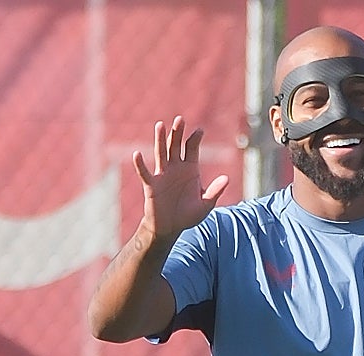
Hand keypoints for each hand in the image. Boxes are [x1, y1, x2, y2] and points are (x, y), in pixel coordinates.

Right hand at [132, 116, 229, 239]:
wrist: (171, 228)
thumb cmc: (188, 215)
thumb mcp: (206, 204)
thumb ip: (215, 191)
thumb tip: (226, 179)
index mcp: (190, 169)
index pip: (192, 149)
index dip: (195, 139)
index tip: (199, 130)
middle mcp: (176, 168)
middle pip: (176, 146)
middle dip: (178, 133)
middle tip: (180, 119)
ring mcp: (163, 175)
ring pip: (161, 153)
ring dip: (160, 140)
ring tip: (161, 125)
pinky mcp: (152, 185)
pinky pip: (145, 173)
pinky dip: (140, 164)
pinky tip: (137, 154)